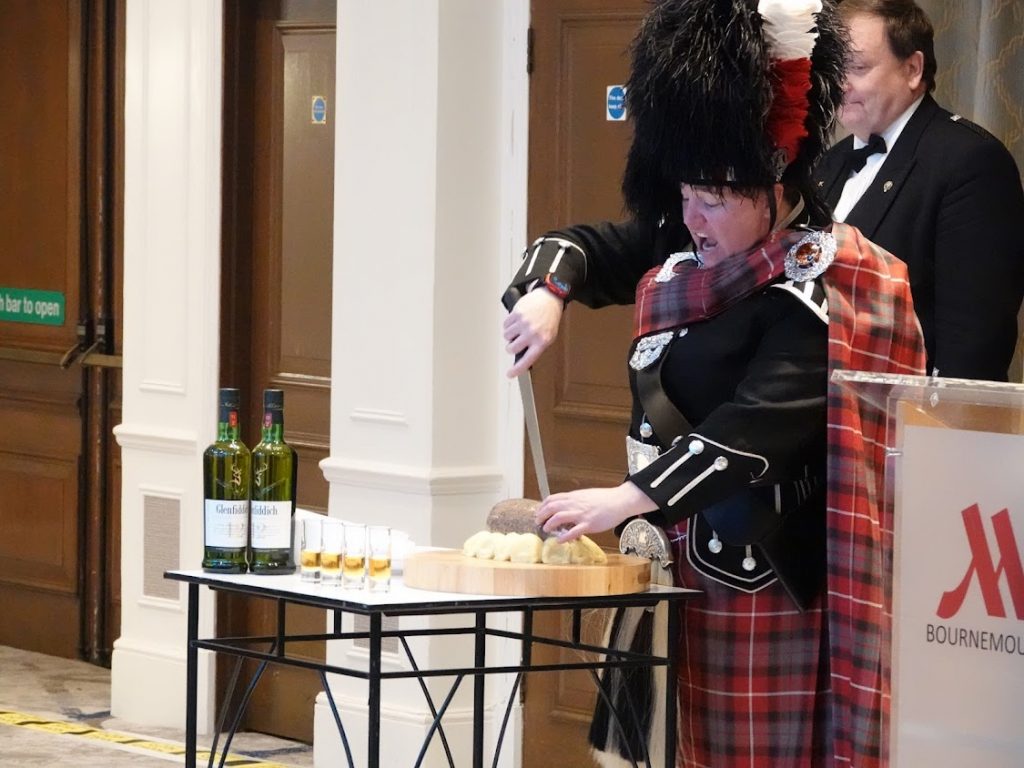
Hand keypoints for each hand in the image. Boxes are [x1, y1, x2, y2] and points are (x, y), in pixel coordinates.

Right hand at [503, 287, 563, 376]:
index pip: (527, 360)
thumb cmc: (549, 319)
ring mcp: (523, 323)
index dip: (517, 369)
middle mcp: (532, 333)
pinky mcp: (516, 314)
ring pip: (506, 336)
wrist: (549, 299)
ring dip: (510, 334)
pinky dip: (509, 324)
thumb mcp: (548, 336)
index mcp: (542, 342)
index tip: (510, 374)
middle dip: (512, 346)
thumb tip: (522, 359)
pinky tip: (517, 320)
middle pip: (511, 348)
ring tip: (520, 328)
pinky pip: (505, 325)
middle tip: (518, 340)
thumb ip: (536, 348)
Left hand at [535, 482, 657, 541]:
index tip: (539, 513)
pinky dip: (564, 537)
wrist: (620, 501)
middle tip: (538, 523)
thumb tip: (566, 507)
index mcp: (574, 497)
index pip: (552, 499)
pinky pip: (574, 531)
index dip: (542, 506)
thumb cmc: (605, 499)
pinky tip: (559, 541)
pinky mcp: (589, 524)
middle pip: (552, 507)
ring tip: (546, 530)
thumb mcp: (586, 496)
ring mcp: (581, 514)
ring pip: (559, 517)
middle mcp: (575, 504)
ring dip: (549, 524)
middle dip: (541, 515)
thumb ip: (575, 501)